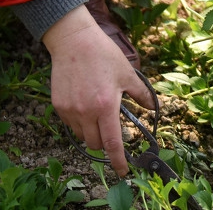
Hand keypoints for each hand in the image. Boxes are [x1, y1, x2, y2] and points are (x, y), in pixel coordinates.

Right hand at [42, 7, 154, 175]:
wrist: (74, 41)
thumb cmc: (103, 55)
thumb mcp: (127, 73)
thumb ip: (141, 94)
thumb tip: (153, 107)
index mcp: (106, 106)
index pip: (113, 143)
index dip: (119, 161)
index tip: (124, 172)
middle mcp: (86, 112)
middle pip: (96, 144)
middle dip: (105, 143)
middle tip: (110, 129)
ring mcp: (70, 110)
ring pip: (82, 135)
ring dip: (91, 132)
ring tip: (96, 112)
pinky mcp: (58, 105)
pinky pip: (70, 123)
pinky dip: (79, 121)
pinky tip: (84, 104)